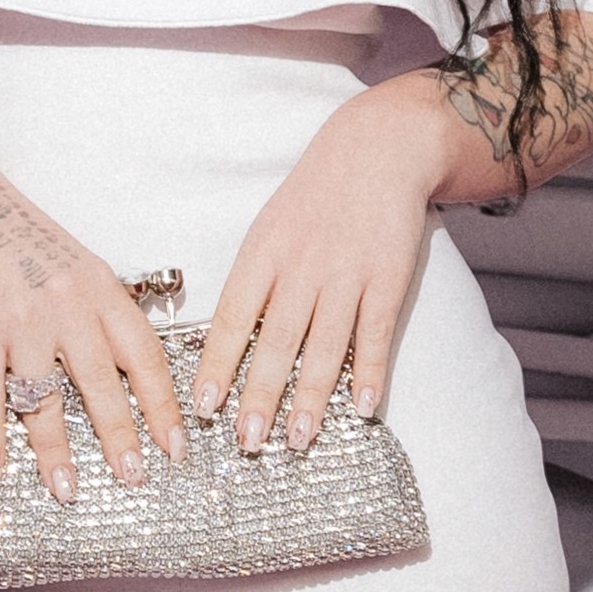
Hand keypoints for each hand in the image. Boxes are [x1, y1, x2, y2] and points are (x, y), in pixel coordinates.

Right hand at [0, 144, 186, 503]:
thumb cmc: (28, 244)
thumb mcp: (83, 269)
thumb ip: (107, 317)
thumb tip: (140, 376)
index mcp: (101, 291)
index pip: (144, 355)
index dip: (163, 405)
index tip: (177, 446)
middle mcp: (67, 307)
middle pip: (101, 384)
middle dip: (121, 438)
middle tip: (134, 479)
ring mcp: (21, 323)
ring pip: (46, 399)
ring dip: (56, 452)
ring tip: (68, 491)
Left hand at [191, 83, 451, 456]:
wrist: (376, 149)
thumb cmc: (313, 198)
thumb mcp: (269, 228)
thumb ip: (253, 284)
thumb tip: (226, 348)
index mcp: (264, 252)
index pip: (233, 316)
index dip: (218, 364)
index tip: (204, 407)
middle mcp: (302, 265)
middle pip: (277, 339)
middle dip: (261, 395)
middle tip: (248, 442)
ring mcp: (347, 272)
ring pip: (326, 344)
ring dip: (312, 396)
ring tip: (299, 439)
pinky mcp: (388, 277)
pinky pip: (376, 332)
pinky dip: (371, 372)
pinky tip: (363, 407)